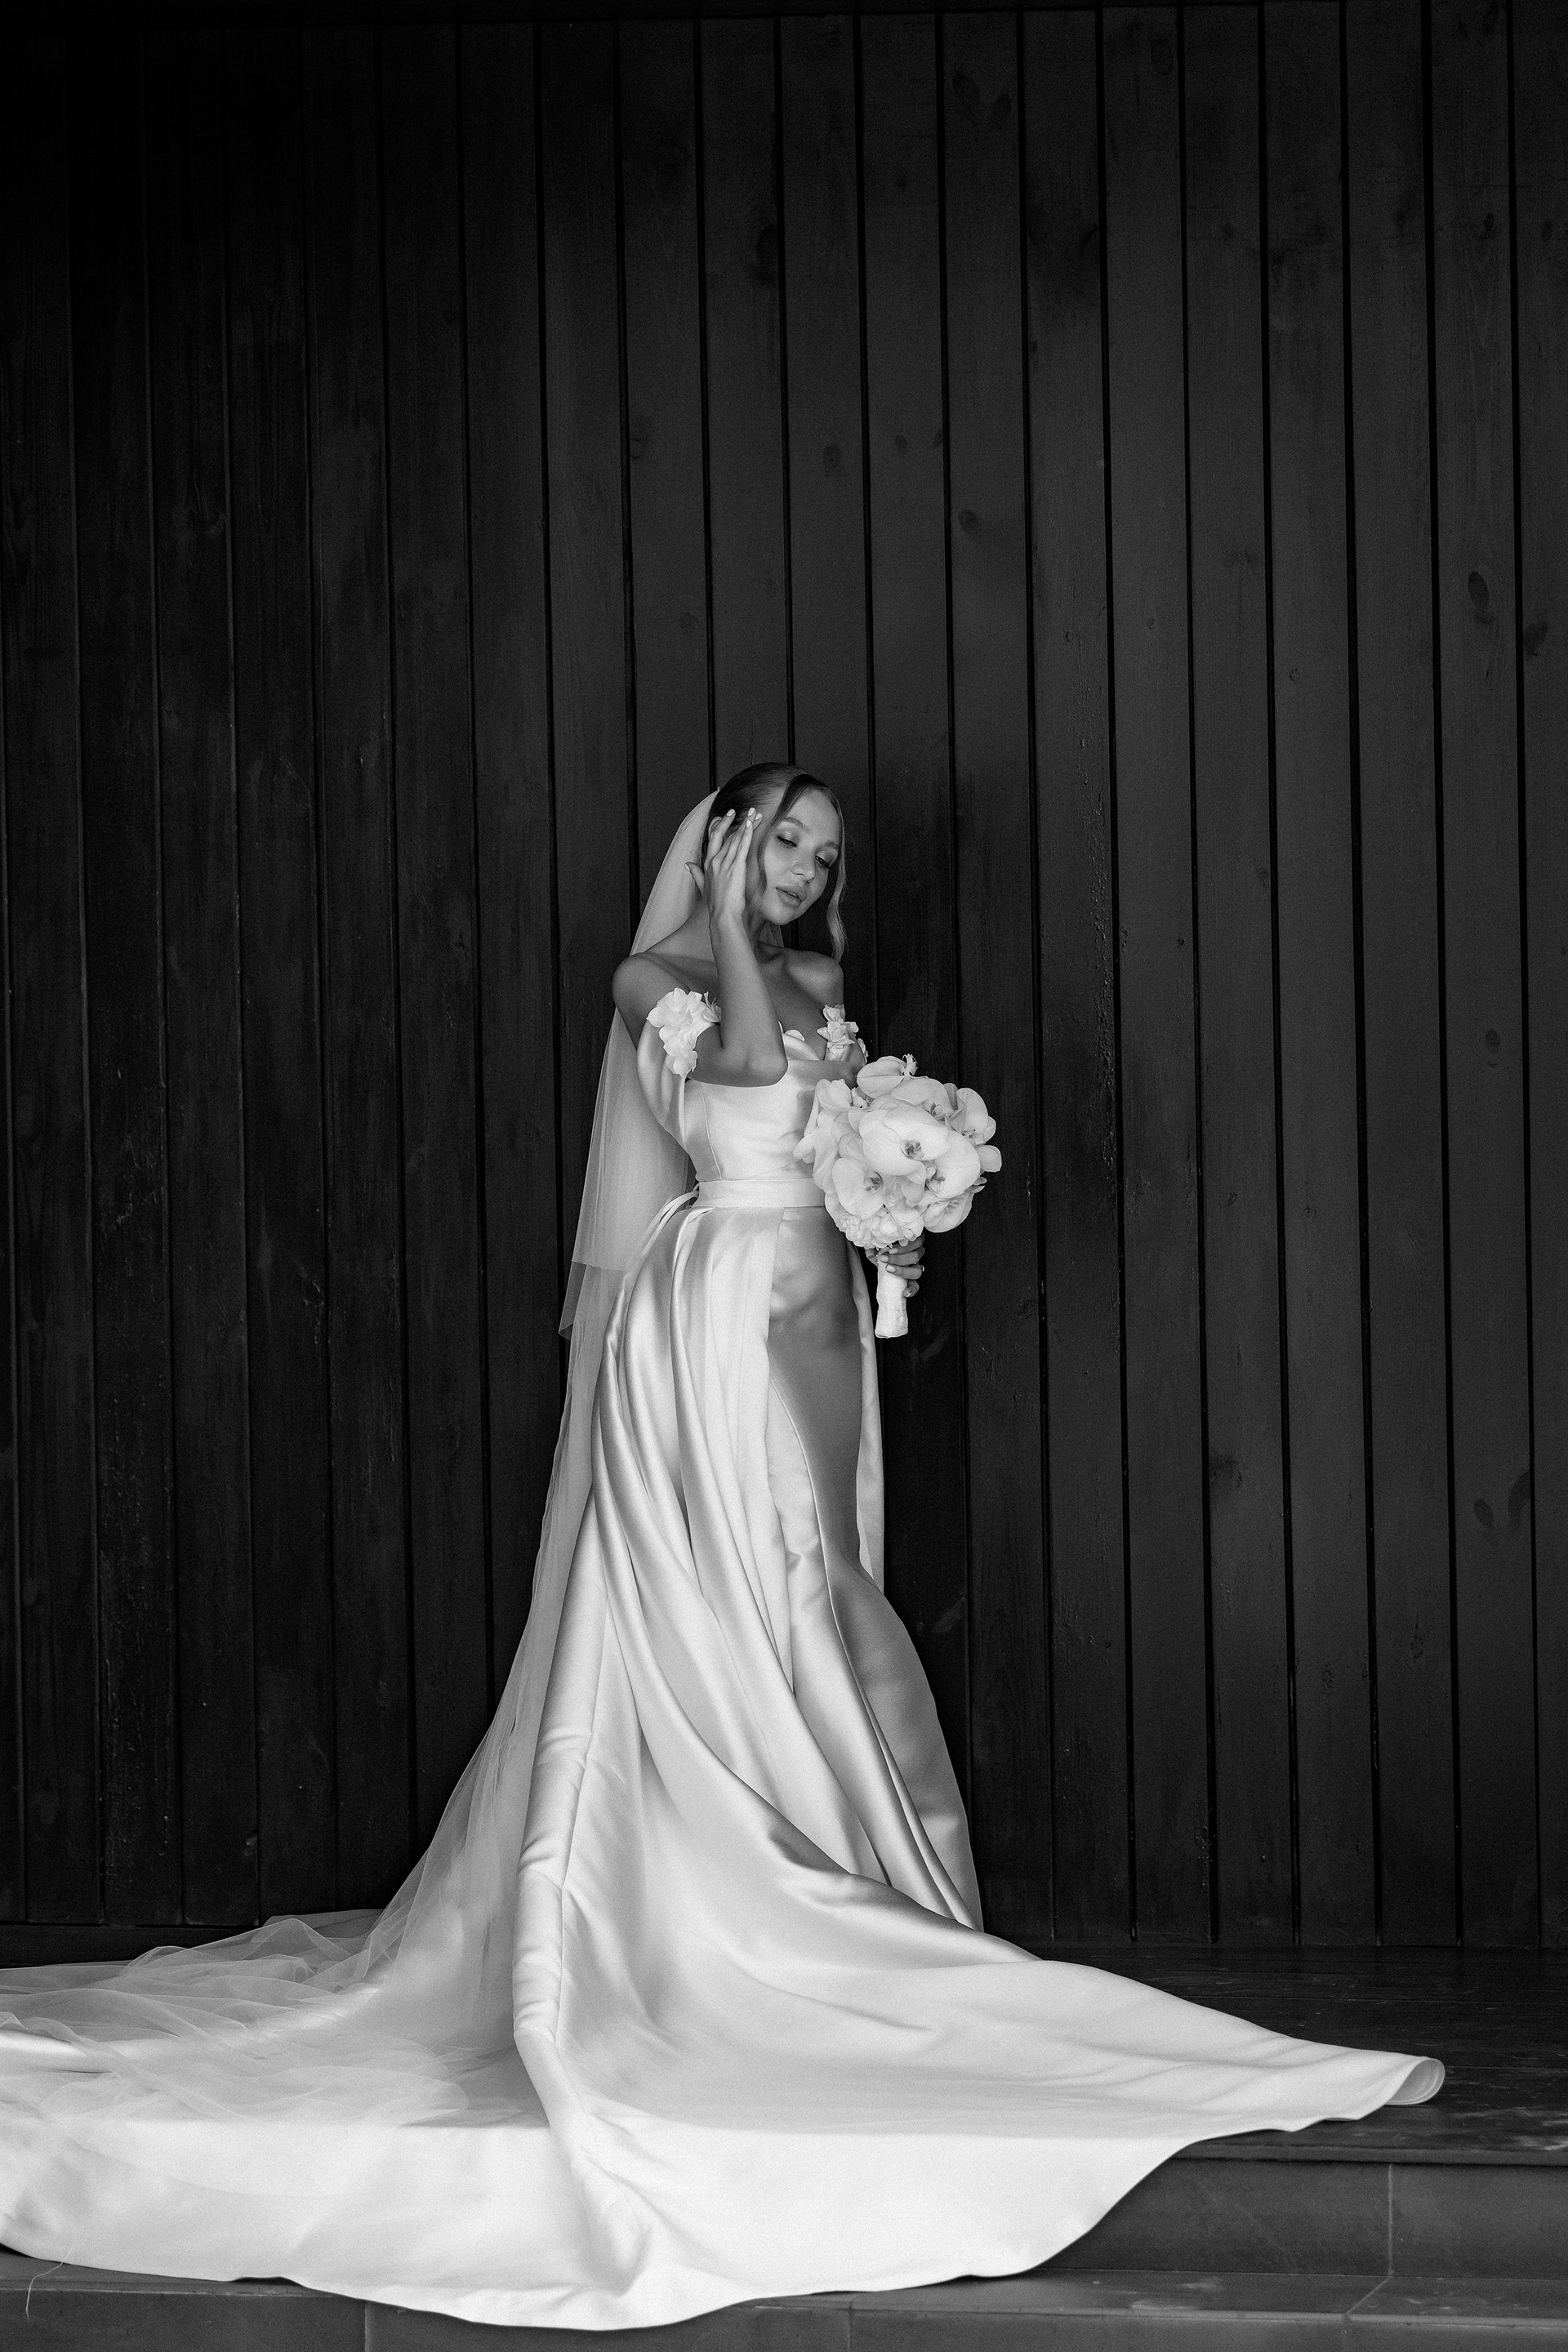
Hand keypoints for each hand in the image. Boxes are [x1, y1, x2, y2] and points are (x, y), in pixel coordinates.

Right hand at [690, 808, 754, 934]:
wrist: (722, 915)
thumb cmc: (716, 904)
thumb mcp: (702, 886)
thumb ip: (695, 873)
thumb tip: (687, 864)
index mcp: (707, 864)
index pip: (712, 839)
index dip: (719, 826)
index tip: (725, 817)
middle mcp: (715, 861)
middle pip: (723, 835)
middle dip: (730, 821)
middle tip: (738, 811)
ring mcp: (725, 863)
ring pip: (735, 838)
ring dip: (746, 824)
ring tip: (753, 813)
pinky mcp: (736, 867)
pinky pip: (742, 846)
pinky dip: (747, 833)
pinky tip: (751, 823)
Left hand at [879, 1234, 923, 1298]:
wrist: (881, 1258)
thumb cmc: (882, 1247)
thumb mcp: (878, 1243)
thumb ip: (874, 1246)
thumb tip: (870, 1254)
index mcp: (913, 1240)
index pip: (916, 1241)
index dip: (904, 1247)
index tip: (890, 1250)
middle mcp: (918, 1252)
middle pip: (915, 1256)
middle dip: (898, 1258)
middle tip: (884, 1259)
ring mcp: (917, 1267)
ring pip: (917, 1270)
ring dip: (903, 1271)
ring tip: (889, 1269)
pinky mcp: (912, 1279)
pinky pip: (916, 1286)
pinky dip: (912, 1290)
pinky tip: (905, 1293)